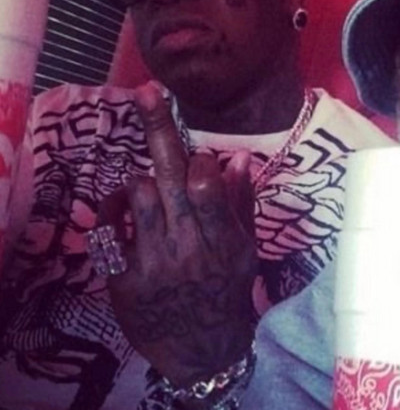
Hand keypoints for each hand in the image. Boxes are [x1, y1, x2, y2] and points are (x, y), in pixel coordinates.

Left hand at [97, 83, 256, 388]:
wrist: (202, 350)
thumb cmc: (229, 291)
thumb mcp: (246, 249)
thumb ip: (240, 202)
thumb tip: (237, 156)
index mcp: (223, 240)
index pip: (207, 186)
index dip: (200, 160)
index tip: (200, 156)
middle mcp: (187, 247)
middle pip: (169, 177)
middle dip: (160, 128)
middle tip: (148, 92)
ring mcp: (152, 262)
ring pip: (138, 193)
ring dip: (144, 179)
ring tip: (152, 185)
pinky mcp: (123, 277)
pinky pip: (110, 227)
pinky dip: (115, 207)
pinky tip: (125, 205)